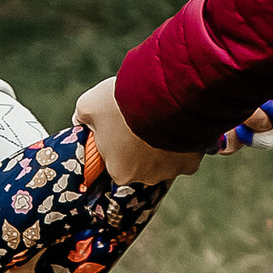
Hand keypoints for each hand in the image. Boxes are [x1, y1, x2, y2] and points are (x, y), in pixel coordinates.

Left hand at [73, 76, 202, 184]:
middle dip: (140, 144)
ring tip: (159, 117)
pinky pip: (187, 152)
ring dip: (162, 142)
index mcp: (119, 171)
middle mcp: (146, 178)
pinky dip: (183, 139)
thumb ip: (82, 117)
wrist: (164, 94)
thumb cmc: (122, 102)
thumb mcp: (89, 104)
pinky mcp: (192, 161)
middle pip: (141, 162)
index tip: (121, 125)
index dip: (117, 142)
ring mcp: (172, 171)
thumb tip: (80, 120)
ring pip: (165, 158)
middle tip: (141, 118)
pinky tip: (177, 122)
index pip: (116, 162)